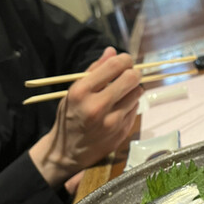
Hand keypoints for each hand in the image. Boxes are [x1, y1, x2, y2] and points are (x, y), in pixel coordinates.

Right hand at [29, 47, 141, 187]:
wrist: (67, 151)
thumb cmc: (69, 116)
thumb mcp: (74, 91)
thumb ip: (94, 70)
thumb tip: (112, 51)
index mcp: (82, 92)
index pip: (114, 66)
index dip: (124, 59)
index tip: (125, 60)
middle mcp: (97, 106)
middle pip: (131, 78)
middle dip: (133, 72)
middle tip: (129, 74)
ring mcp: (112, 121)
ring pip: (137, 93)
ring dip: (133, 89)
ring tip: (123, 92)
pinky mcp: (121, 132)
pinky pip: (135, 109)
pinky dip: (131, 104)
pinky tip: (120, 107)